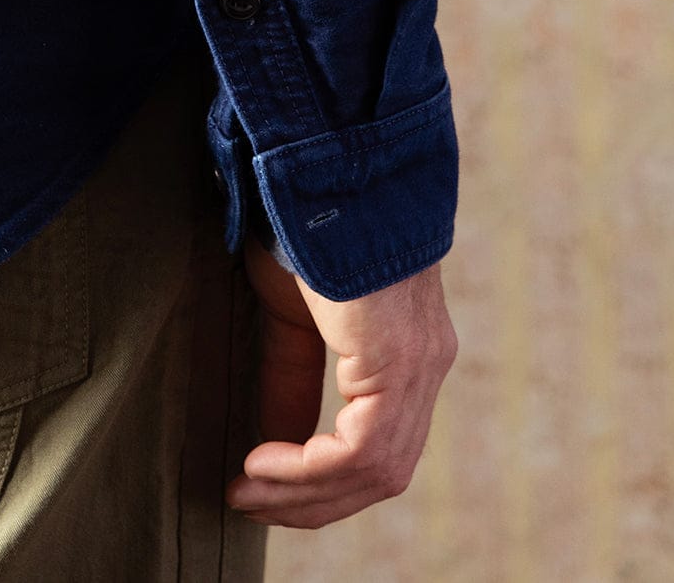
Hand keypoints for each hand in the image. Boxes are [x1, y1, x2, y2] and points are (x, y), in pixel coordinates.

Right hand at [225, 230, 457, 529]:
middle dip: (311, 500)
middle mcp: (425, 366)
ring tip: (248, 489)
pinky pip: (361, 452)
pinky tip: (262, 461)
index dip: (320, 481)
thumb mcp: (292, 317)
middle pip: (381, 473)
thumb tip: (274, 445)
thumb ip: (291, 380)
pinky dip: (308, 469)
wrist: (322, 171)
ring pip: (374, 473)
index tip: (256, 487)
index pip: (379, 447)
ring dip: (304, 493)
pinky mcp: (398, 364)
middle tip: (248, 502)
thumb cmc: (305, 228)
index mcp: (406, 352)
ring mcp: (419, 367)